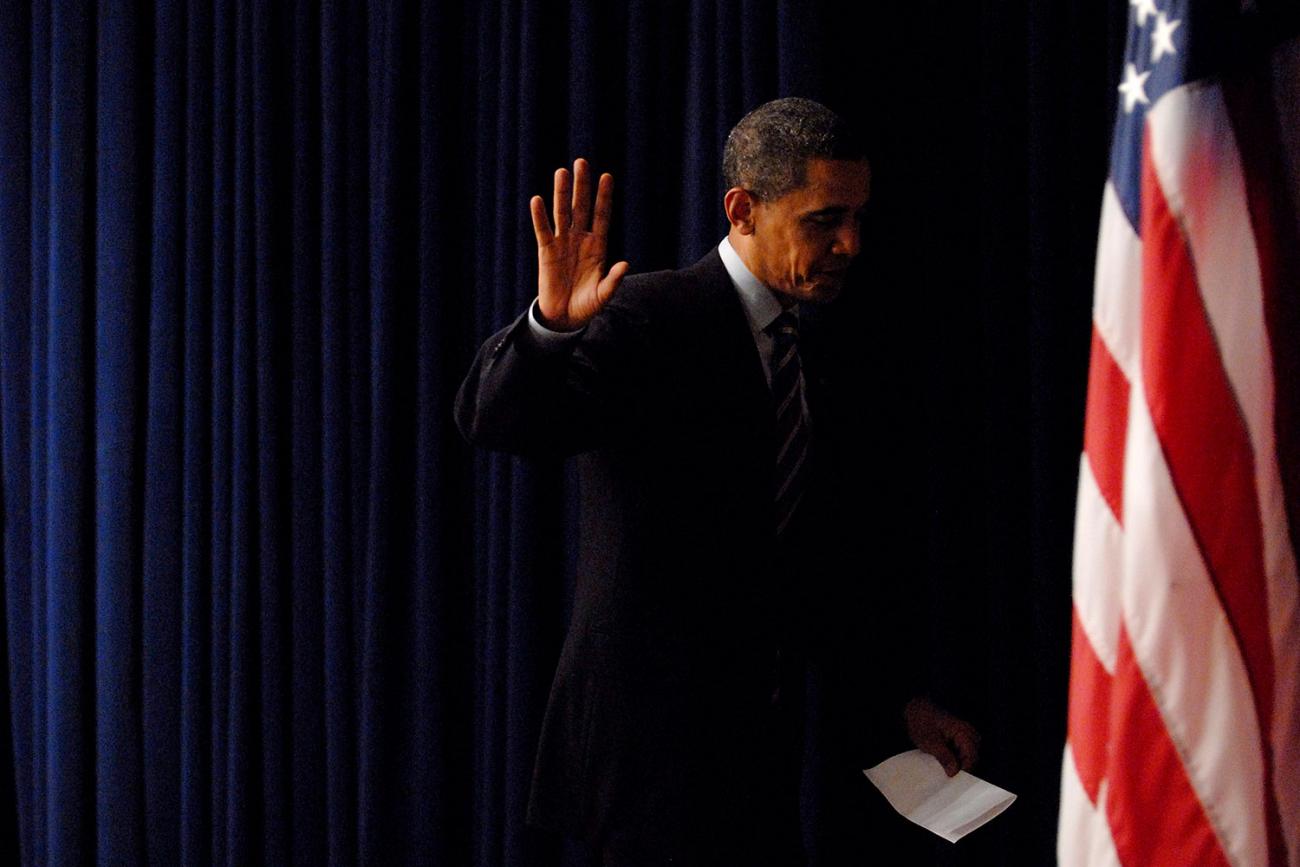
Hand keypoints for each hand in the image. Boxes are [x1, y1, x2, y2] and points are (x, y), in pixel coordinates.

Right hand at [530, 158, 629, 330]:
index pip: (602, 216)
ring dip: (561, 193)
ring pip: (562, 213)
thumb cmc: (587, 305)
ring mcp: (562, 243)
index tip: (606, 176)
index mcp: (597, 247)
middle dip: (582, 186)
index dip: (604, 197)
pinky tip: (538, 200)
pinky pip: (543, 230)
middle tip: (582, 162)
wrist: (564, 318)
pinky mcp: (546, 251)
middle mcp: (580, 240)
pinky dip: (540, 216)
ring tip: (561, 172)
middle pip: (581, 207)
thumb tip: (625, 265)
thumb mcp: (603, 295)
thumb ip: (613, 280)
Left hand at [904, 697, 979, 776]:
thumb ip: (944, 757)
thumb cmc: (921, 722)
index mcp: (962, 731)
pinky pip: (964, 749)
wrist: (914, 709)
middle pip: (974, 755)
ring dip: (961, 762)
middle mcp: (967, 731)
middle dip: (965, 766)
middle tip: (951, 775)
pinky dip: (957, 757)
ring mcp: (964, 733)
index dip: (965, 769)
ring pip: (970, 754)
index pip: (972, 755)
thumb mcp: (930, 742)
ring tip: (947, 768)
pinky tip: (947, 761)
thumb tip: (954, 772)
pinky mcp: (959, 736)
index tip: (954, 779)